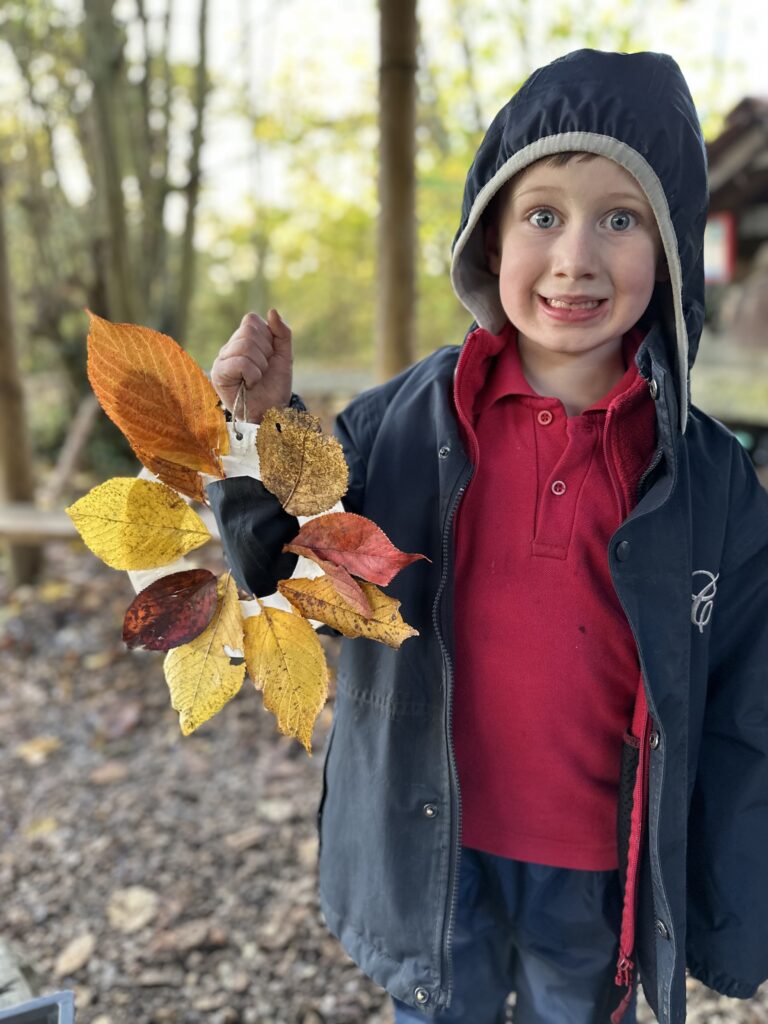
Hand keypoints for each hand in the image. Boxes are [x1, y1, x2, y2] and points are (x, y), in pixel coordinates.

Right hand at [210, 309, 292, 423]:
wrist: (271, 411)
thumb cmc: (275, 386)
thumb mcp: (285, 356)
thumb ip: (282, 333)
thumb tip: (272, 310)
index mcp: (243, 340)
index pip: (251, 320)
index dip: (267, 337)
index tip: (269, 356)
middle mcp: (229, 347)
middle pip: (248, 331)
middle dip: (264, 353)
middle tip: (263, 370)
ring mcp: (221, 360)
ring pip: (244, 346)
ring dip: (259, 365)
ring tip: (256, 378)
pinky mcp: (218, 374)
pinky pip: (240, 362)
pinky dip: (252, 374)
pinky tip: (249, 384)